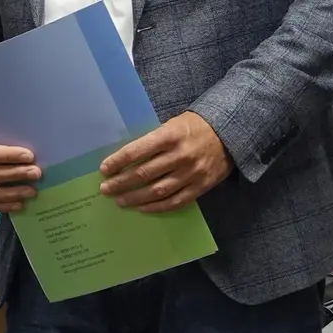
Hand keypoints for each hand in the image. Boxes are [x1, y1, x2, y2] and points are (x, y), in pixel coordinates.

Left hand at [100, 111, 231, 212]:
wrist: (229, 134)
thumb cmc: (194, 127)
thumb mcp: (172, 124)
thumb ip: (153, 140)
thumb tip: (126, 158)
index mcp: (169, 136)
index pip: (136, 151)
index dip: (118, 162)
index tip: (104, 169)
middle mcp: (179, 156)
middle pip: (143, 174)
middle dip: (121, 183)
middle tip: (106, 188)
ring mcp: (191, 174)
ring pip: (157, 191)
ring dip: (135, 198)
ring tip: (120, 201)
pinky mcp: (200, 187)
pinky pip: (175, 202)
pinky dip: (156, 207)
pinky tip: (142, 208)